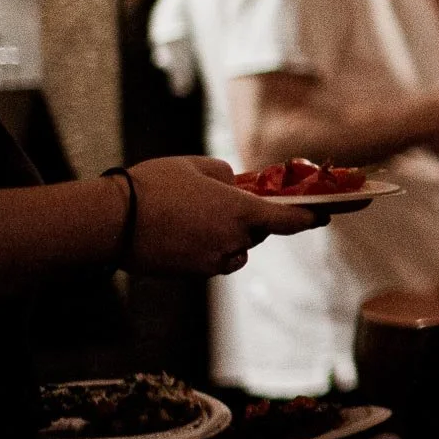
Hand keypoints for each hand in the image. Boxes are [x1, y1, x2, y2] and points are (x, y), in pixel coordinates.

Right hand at [124, 155, 318, 275]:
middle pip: (260, 232)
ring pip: (237, 248)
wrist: (112, 221)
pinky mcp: (195, 273)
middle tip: (229, 204)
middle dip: (252, 219)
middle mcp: (235, 239)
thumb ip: (226, 176)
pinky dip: (210, 248)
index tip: (326, 215)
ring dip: (229, 235)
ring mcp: (215, 260)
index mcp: (241, 210)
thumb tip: (234, 186)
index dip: (312, 218)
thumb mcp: (196, 166)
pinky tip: (183, 233)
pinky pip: (216, 259)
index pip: (291, 220)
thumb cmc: (154, 185)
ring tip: (195, 217)